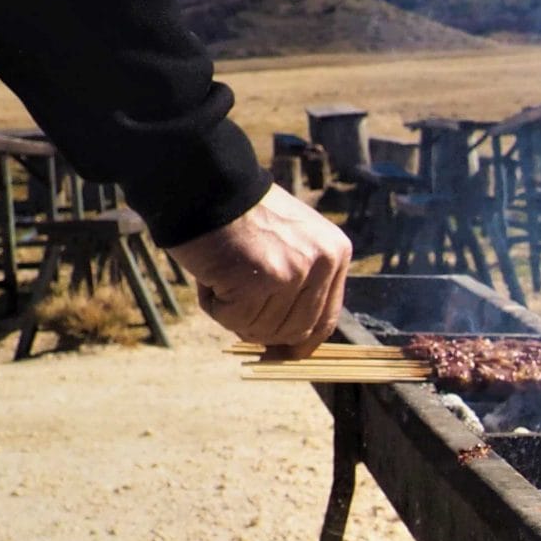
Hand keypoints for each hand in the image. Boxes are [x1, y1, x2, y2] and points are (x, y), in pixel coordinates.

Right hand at [167, 184, 351, 354]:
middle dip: (261, 329)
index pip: (326, 319)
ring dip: (232, 313)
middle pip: (296, 330)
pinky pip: (233, 319)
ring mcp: (293, 272)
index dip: (301, 342)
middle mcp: (323, 262)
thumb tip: (292, 346)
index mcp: (336, 253)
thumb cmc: (238, 217)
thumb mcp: (289, 242)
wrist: (204, 185)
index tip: (280, 354)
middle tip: (233, 305)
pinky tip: (210, 275)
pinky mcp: (261, 280)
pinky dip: (214, 305)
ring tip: (222, 276)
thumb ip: (299, 284)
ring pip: (262, 328)